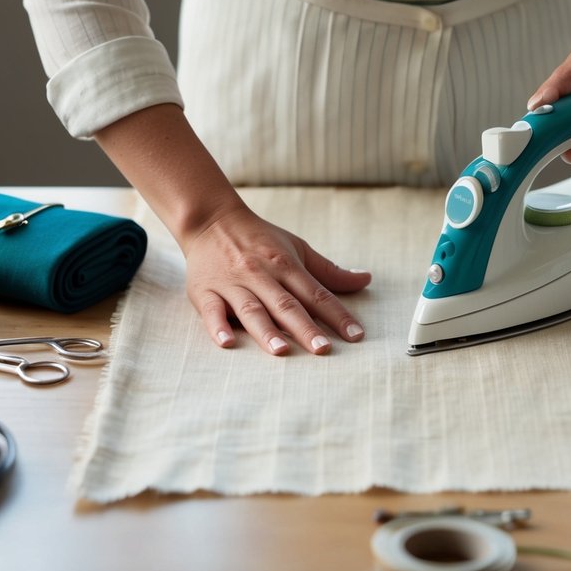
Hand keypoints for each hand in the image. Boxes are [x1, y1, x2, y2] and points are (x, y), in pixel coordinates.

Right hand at [181, 203, 370, 354]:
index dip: (337, 315)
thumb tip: (365, 279)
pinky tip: (227, 343)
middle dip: (306, 328)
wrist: (211, 220)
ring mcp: (233, 284)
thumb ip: (329, 270)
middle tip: (323, 349)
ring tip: (281, 351)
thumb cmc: (260, 239)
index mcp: (286, 265)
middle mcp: (261, 274)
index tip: (356, 335)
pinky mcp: (205, 291)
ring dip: (267, 331)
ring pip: (252, 310)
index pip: (316, 294)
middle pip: (287, 305)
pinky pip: (212, 311)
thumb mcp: (297, 248)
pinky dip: (218, 327)